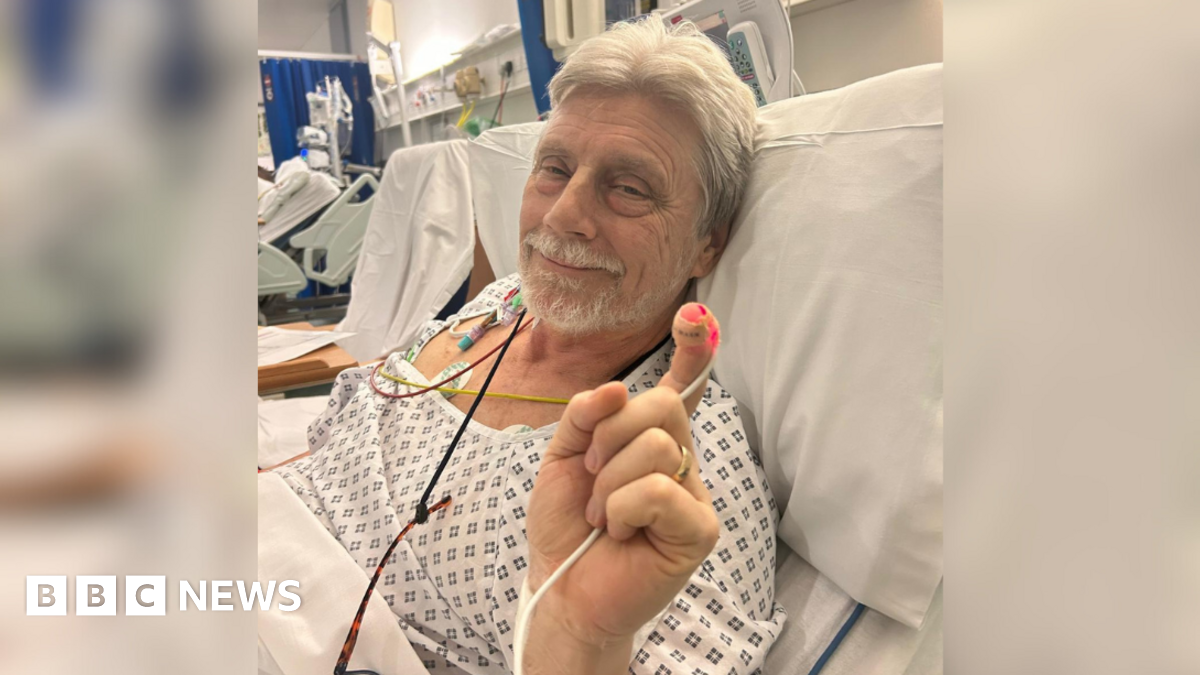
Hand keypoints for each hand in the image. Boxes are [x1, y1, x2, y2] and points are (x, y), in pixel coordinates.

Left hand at [522, 303, 721, 672]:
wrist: (560, 585)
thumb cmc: (566, 525)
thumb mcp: (561, 457)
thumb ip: (585, 416)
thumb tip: (618, 387)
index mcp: (647, 438)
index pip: (682, 389)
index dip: (694, 352)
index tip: (693, 317)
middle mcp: (678, 458)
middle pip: (662, 405)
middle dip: (609, 435)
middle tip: (590, 475)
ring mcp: (692, 492)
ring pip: (657, 445)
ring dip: (608, 482)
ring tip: (601, 514)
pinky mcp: (699, 529)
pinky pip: (660, 488)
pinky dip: (623, 507)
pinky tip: (618, 531)